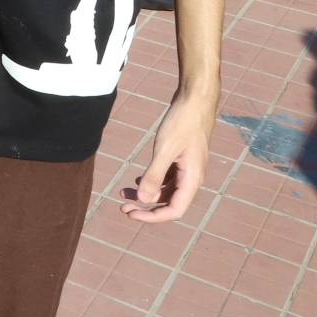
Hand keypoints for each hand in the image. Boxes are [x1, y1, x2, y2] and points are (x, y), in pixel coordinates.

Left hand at [121, 92, 214, 222]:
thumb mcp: (164, 149)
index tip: (130, 213)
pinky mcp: (182, 160)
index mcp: (192, 180)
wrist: (195, 100)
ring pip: (167, 191)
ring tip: (123, 194)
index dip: (152, 216)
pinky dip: (152, 182)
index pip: (174, 210)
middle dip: (146, 207)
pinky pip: (168, 179)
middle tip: (122, 207)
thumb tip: (143, 200)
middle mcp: (192, 178)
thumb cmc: (182, 123)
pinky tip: (136, 181)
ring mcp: (188, 169)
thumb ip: (154, 176)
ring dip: (146, 195)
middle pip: (169, 202)